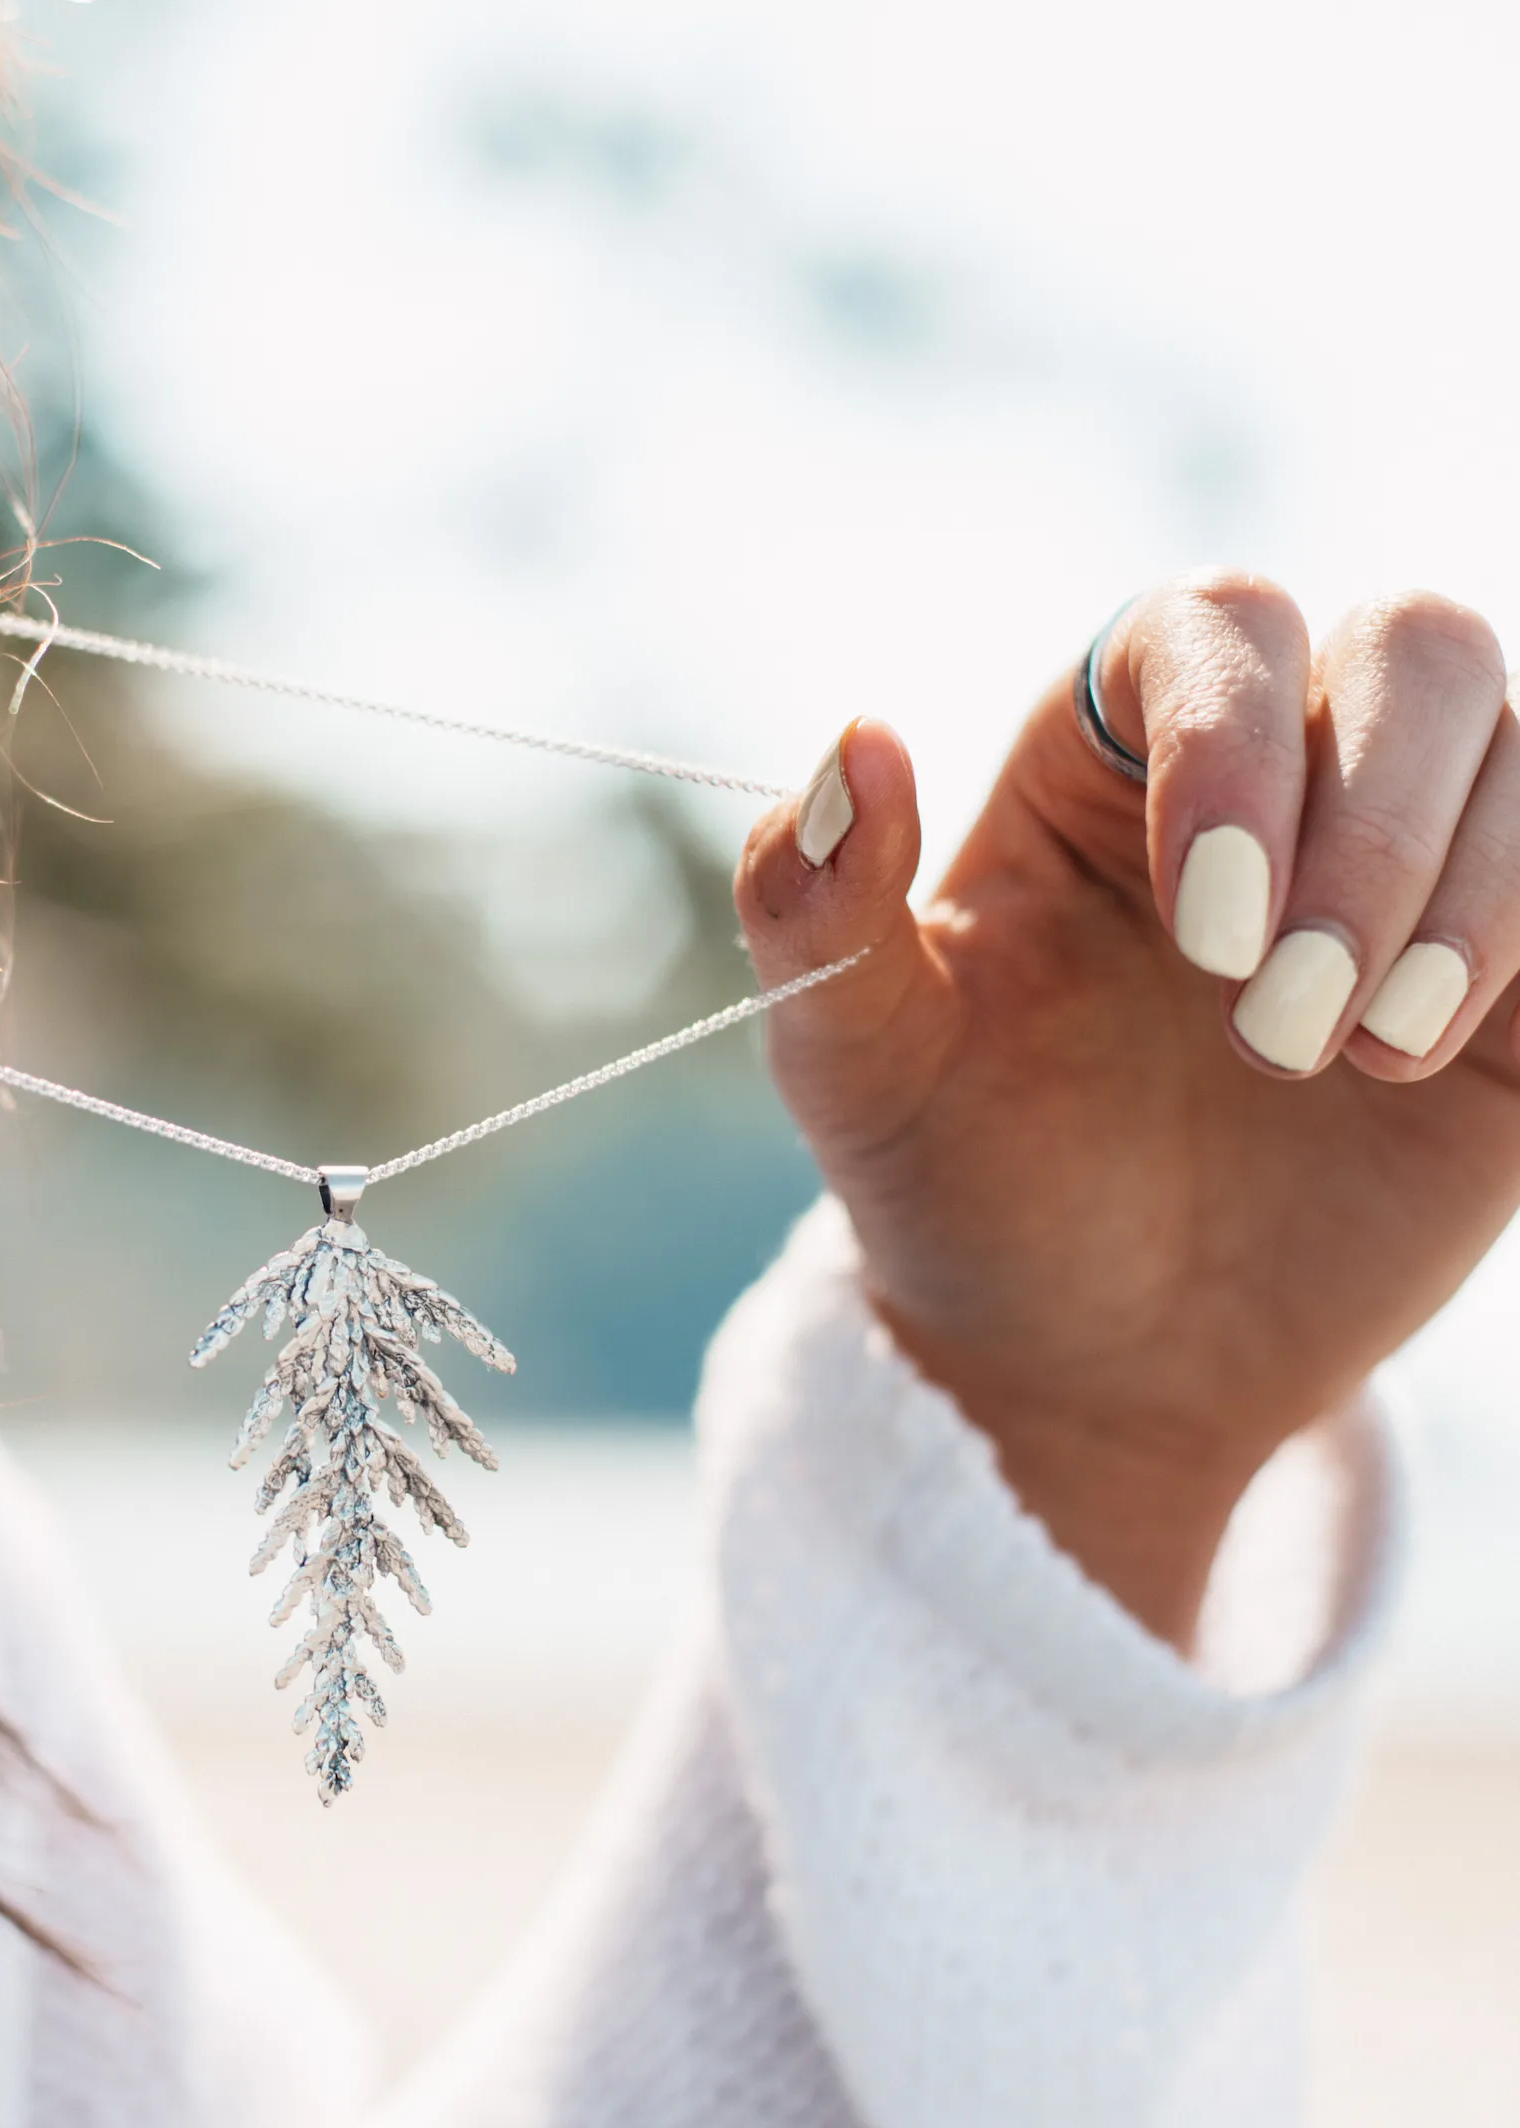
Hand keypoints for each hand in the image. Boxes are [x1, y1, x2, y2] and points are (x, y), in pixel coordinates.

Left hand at [735, 574, 1519, 1646]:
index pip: (1215, 627)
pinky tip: (1412, 1057)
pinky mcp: (1511, 971)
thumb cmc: (961, 1182)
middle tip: (1268, 1016)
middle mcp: (1275, 772)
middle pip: (1416, 646)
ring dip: (1458, 897)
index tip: (1201, 920)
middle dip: (1369, 827)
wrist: (1088, 1357)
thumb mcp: (856, 1065)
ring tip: (1343, 1056)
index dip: (1232, 735)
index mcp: (1105, 754)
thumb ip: (820, 909)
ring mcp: (1409, 863)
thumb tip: (855, 742)